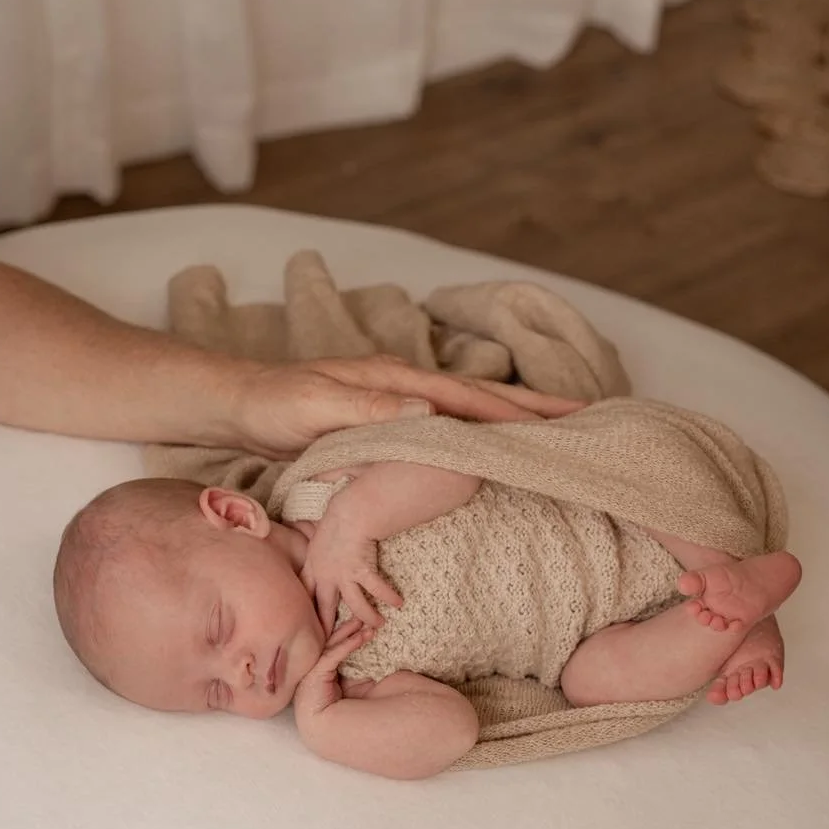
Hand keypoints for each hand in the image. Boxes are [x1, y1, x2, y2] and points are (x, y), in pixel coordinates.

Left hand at [232, 354, 586, 456]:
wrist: (241, 403)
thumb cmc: (274, 406)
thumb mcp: (315, 408)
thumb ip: (369, 408)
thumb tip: (431, 411)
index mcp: (399, 381)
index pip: (472, 399)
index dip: (519, 413)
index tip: (566, 423)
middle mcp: (408, 386)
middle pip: (486, 397)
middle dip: (536, 408)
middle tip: (587, 420)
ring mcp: (402, 400)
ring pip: (473, 410)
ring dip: (516, 419)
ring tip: (558, 433)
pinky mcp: (391, 419)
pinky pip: (451, 425)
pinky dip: (482, 433)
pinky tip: (494, 447)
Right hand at [292, 619, 374, 716]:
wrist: (340, 735)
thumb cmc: (350, 715)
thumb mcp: (357, 686)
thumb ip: (359, 669)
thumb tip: (371, 650)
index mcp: (320, 676)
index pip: (332, 648)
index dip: (347, 635)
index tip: (362, 623)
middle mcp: (312, 674)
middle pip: (330, 645)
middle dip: (347, 630)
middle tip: (363, 617)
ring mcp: (309, 676)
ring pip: (329, 648)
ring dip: (348, 634)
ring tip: (364, 623)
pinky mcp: (311, 678)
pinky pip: (330, 657)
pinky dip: (346, 646)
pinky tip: (360, 637)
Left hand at [300, 510, 402, 633]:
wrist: (350, 512)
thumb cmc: (337, 517)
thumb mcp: (318, 534)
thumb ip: (318, 546)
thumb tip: (317, 543)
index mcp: (313, 565)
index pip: (306, 593)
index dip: (307, 610)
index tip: (309, 623)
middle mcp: (326, 574)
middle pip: (325, 607)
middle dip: (328, 627)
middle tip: (332, 643)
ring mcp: (344, 575)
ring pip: (355, 605)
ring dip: (367, 616)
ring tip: (378, 624)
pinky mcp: (362, 571)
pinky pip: (376, 589)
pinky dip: (388, 596)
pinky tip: (399, 603)